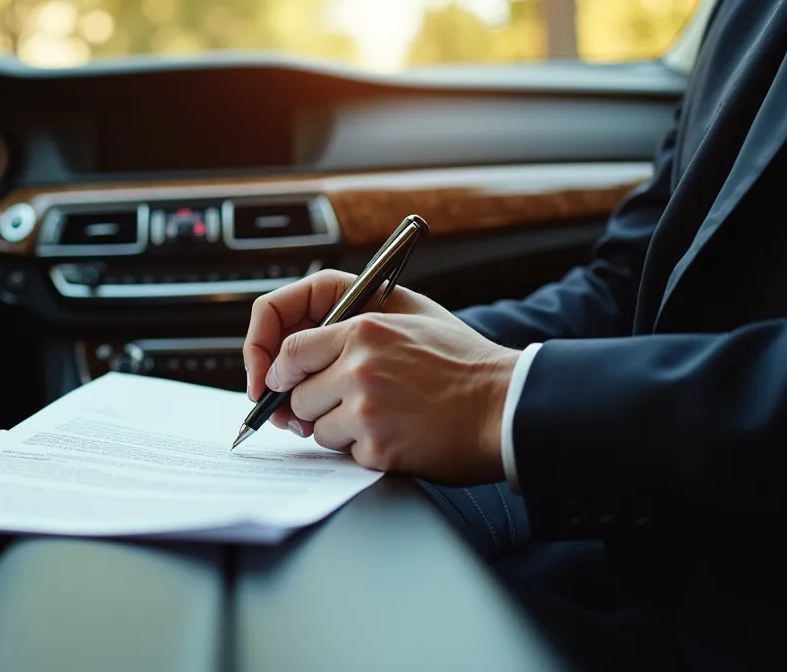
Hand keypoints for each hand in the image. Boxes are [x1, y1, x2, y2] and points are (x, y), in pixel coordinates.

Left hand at [242, 270, 519, 483]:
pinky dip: (365, 450)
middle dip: (313, 405)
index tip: (280, 383)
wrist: (506, 406)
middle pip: (298, 395)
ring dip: (340, 429)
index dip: (279, 371)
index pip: (290, 350)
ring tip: (384, 417)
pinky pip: (345, 453)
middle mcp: (358, 367)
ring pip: (317, 428)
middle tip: (345, 406)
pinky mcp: (377, 447)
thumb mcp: (410, 316)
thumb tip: (301, 347)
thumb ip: (353, 323)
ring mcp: (366, 409)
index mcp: (363, 329)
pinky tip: (399, 434)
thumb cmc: (463, 363)